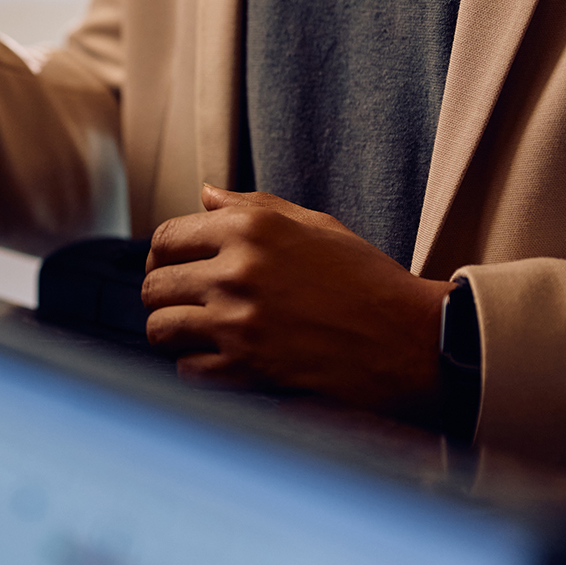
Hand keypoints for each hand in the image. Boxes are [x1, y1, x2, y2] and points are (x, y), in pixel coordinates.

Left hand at [142, 185, 455, 419]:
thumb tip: (204, 195)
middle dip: (163, 294)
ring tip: (193, 332)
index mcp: (250, 229)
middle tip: (183, 302)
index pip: (166, 238)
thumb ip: (251, 207)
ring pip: (160, 328)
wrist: (411, 341)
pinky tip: (217, 360)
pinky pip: (186, 369)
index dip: (164, 254)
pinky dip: (195, 367)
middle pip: (154, 285)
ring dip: (171, 332)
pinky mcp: (247, 367)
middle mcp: (237, 271)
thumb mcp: (315, 225)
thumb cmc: (367, 280)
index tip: (175, 266)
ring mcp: (238, 322)